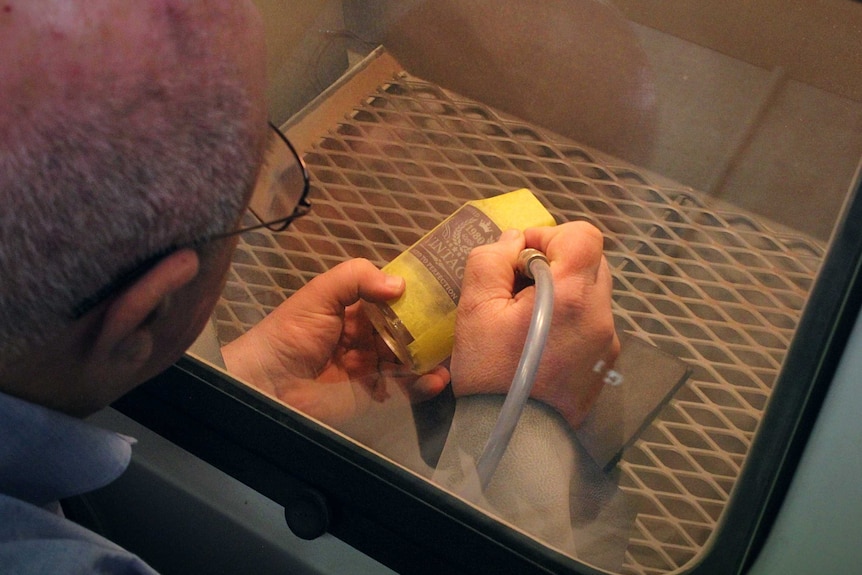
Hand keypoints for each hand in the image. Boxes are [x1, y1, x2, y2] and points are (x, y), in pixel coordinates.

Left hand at [221, 258, 448, 424]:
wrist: (268, 383)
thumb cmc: (291, 333)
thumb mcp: (320, 293)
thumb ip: (357, 278)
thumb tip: (401, 285)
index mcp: (355, 310)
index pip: (393, 300)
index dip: (416, 296)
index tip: (444, 290)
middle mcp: (367, 338)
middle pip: (407, 331)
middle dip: (430, 329)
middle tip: (457, 324)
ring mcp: (372, 368)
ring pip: (410, 360)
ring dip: (431, 358)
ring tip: (452, 353)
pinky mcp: (373, 396)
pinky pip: (404, 390)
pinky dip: (424, 385)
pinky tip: (438, 378)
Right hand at [450, 222, 619, 428]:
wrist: (513, 439)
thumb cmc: (491, 376)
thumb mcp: (474, 310)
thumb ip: (490, 261)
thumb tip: (512, 241)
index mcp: (571, 296)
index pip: (582, 236)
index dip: (548, 235)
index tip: (519, 258)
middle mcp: (600, 315)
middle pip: (591, 260)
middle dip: (555, 262)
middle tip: (519, 287)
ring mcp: (607, 341)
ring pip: (592, 292)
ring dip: (563, 292)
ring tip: (528, 319)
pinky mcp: (605, 363)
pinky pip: (591, 322)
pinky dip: (569, 319)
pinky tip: (540, 343)